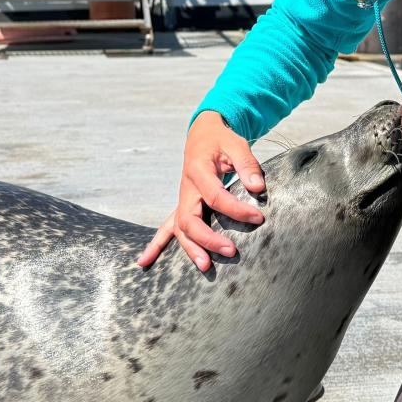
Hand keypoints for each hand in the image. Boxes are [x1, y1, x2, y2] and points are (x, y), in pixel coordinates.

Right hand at [137, 111, 265, 271]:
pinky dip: (156, 245)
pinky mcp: (183, 206)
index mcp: (198, 170)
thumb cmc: (221, 140)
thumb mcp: (236, 144)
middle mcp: (186, 188)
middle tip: (231, 251)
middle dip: (208, 238)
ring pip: (180, 228)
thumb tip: (257, 187)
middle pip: (190, 218)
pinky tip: (144, 262)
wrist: (202, 135)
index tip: (258, 217)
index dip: (237, 209)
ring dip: (191, 248)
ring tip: (206, 266)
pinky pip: (167, 228)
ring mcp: (183, 199)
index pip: (215, 196)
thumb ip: (247, 164)